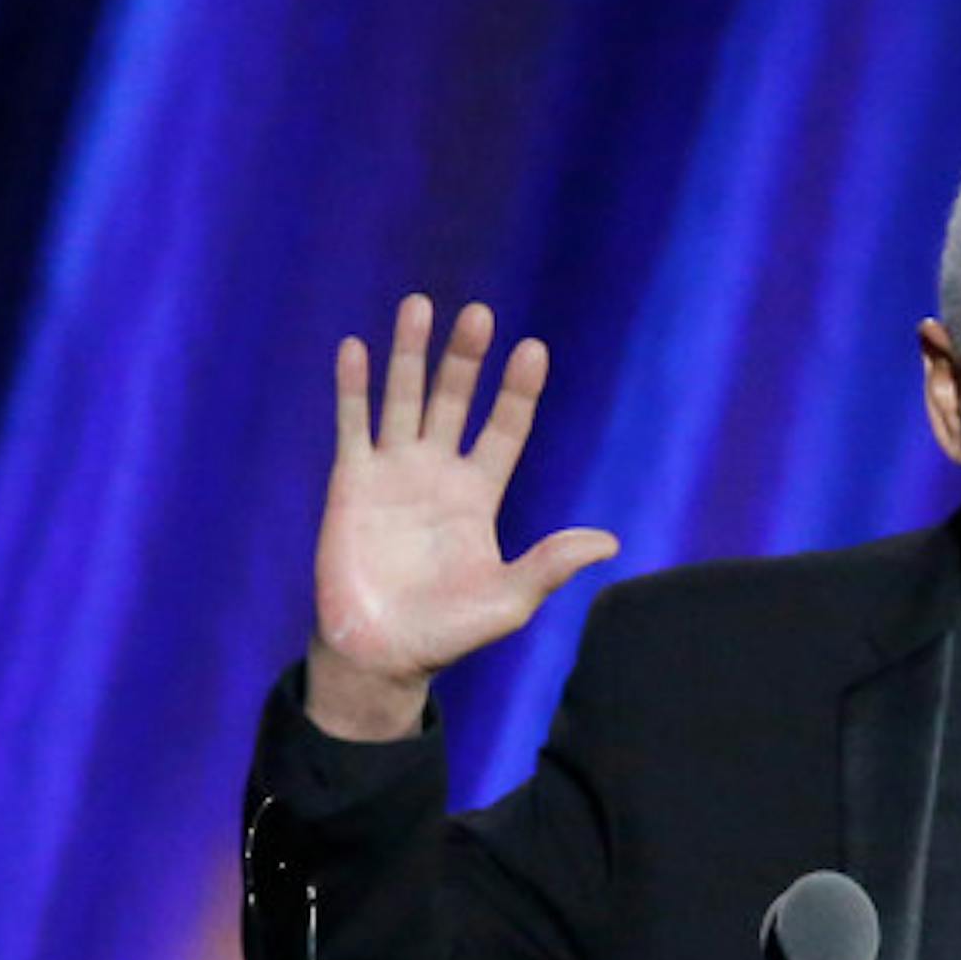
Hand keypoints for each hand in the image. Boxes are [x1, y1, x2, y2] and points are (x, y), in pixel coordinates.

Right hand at [307, 294, 618, 739]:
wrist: (382, 655)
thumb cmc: (448, 633)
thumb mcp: (510, 598)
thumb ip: (551, 564)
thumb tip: (610, 542)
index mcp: (479, 496)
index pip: (504, 429)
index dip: (517, 392)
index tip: (534, 350)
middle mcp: (437, 474)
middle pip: (454, 401)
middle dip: (466, 358)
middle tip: (479, 313)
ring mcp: (392, 474)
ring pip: (403, 400)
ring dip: (409, 354)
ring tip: (420, 305)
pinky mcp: (350, 485)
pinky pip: (353, 427)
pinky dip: (354, 388)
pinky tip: (357, 347)